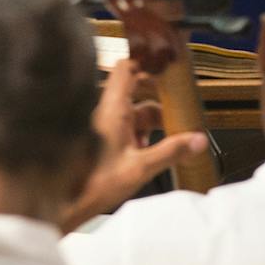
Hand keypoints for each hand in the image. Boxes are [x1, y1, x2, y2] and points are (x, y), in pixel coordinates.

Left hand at [61, 58, 207, 230]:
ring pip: (131, 110)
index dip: (147, 62)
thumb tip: (199, 140)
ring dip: (151, 118)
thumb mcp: (140, 168)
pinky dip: (140, 131)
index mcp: (113, 109)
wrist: (65, 203)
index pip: (127, 68)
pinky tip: (149, 148)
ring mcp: (103, 125)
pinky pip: (125, 126)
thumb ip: (170, 152)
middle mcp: (106, 111)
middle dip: (158, 96)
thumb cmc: (96, 183)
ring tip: (173, 131)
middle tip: (180, 103)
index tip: (168, 66)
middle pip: (134, 89)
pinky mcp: (102, 140)